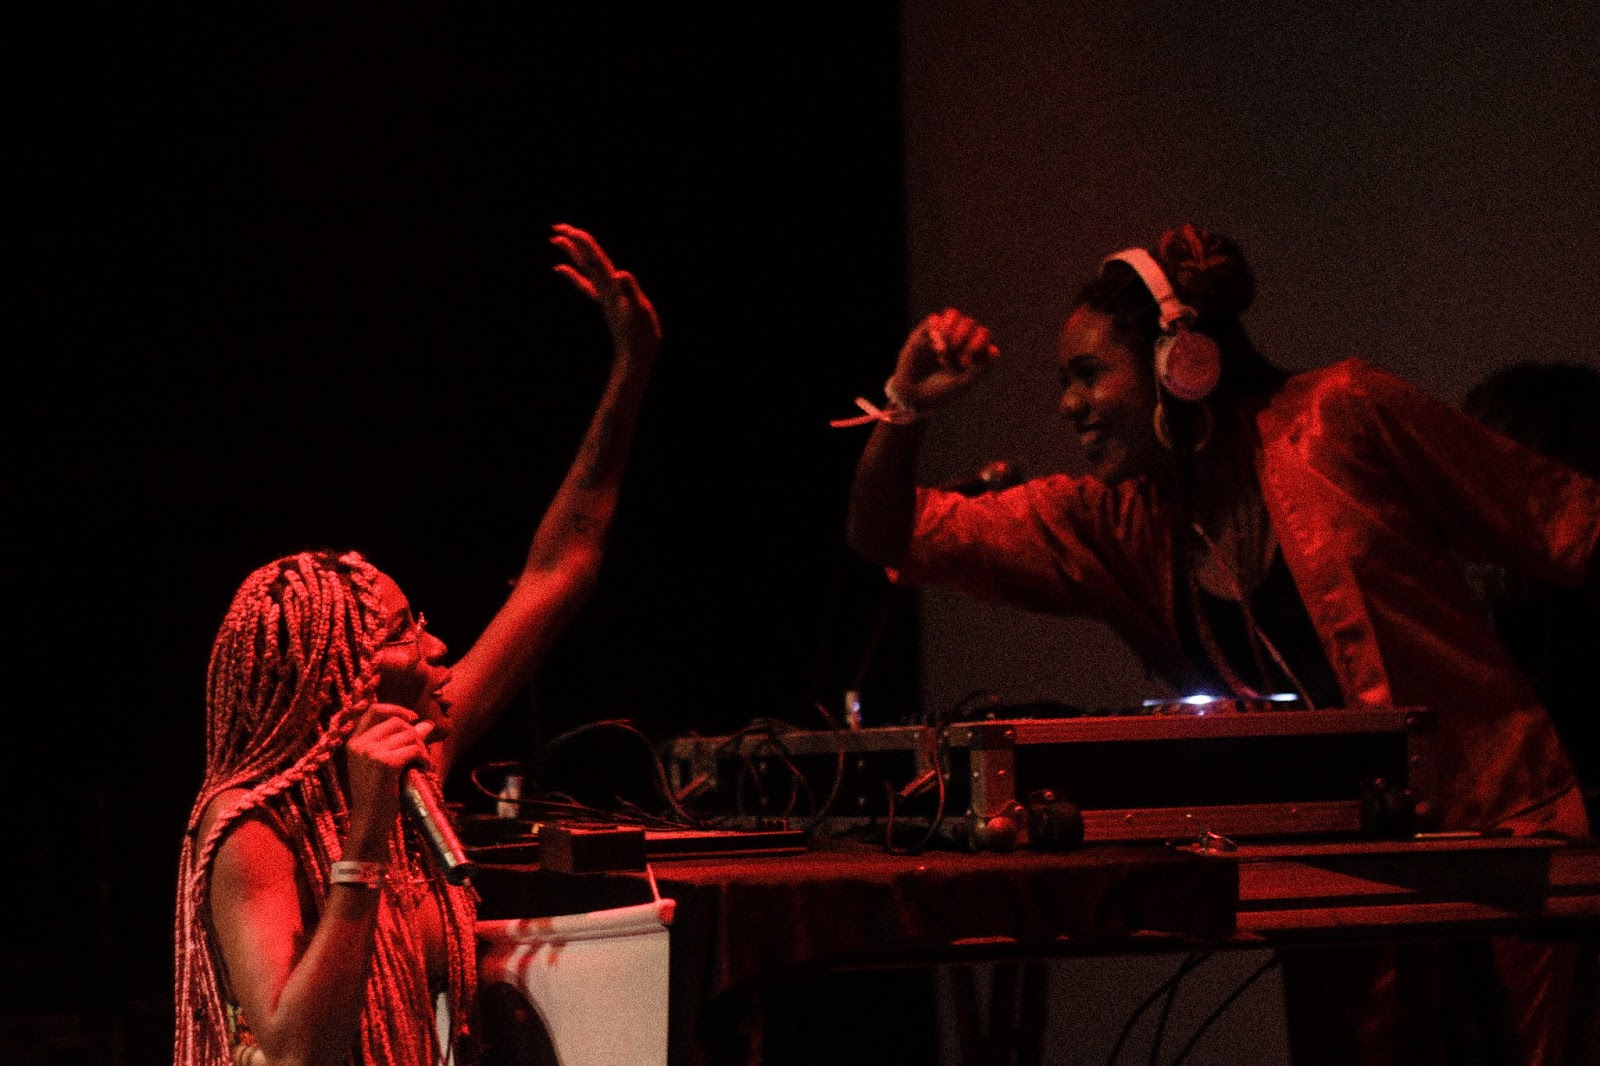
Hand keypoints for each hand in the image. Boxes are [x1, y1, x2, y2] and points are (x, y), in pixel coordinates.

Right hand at [343, 702, 434, 849]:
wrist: (369, 822)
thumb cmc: (377, 795)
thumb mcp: (383, 764)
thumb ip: (400, 742)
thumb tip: (427, 723)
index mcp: (353, 742)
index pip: (374, 710)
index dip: (396, 709)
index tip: (412, 717)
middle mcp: (359, 744)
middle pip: (397, 722)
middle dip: (414, 734)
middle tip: (420, 753)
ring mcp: (371, 753)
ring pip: (409, 735)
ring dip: (421, 747)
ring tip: (421, 762)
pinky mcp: (385, 763)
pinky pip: (415, 749)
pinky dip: (424, 757)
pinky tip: (423, 767)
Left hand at [551, 223, 661, 365]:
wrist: (634, 357)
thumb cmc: (640, 335)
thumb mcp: (640, 311)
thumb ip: (630, 291)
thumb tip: (620, 274)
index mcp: (612, 289)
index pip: (596, 262)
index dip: (585, 245)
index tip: (572, 231)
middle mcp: (604, 290)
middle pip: (586, 262)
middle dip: (574, 244)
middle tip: (557, 228)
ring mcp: (604, 297)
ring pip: (585, 270)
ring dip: (572, 254)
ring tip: (557, 241)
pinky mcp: (607, 303)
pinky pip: (587, 284)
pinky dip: (574, 275)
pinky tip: (563, 269)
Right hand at [886, 308, 997, 413]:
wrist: (912, 396)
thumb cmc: (939, 392)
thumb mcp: (962, 384)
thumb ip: (979, 369)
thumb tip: (994, 351)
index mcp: (971, 352)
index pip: (982, 335)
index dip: (977, 343)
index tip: (964, 362)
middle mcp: (958, 340)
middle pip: (969, 323)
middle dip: (963, 336)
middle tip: (954, 354)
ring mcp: (941, 335)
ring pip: (953, 315)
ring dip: (952, 327)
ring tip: (944, 345)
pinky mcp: (924, 333)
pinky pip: (934, 320)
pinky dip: (936, 328)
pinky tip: (935, 344)